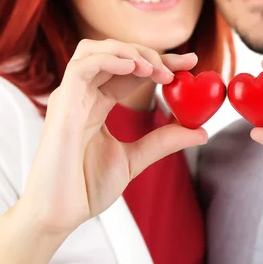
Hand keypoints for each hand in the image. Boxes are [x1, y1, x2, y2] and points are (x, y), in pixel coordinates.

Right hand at [18, 39, 206, 235]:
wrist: (61, 214)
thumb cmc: (87, 188)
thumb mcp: (135, 159)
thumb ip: (164, 141)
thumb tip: (202, 132)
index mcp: (97, 104)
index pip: (130, 71)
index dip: (160, 61)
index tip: (190, 62)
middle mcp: (82, 95)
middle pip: (114, 54)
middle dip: (149, 53)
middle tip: (179, 67)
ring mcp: (70, 97)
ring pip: (94, 50)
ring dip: (129, 51)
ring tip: (155, 69)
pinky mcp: (62, 104)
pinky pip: (82, 66)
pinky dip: (109, 59)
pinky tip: (134, 67)